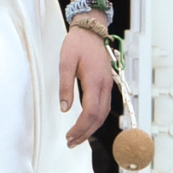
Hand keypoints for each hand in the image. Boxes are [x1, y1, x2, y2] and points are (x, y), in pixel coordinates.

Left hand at [59, 26, 113, 146]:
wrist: (91, 30)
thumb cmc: (77, 44)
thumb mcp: (65, 62)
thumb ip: (65, 86)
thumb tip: (64, 108)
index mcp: (94, 81)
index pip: (90, 112)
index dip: (80, 127)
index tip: (69, 136)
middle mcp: (104, 85)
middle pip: (99, 117)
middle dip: (86, 133)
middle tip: (71, 143)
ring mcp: (108, 85)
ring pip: (104, 114)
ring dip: (92, 128)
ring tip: (78, 137)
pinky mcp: (106, 84)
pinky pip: (104, 107)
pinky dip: (96, 119)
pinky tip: (87, 124)